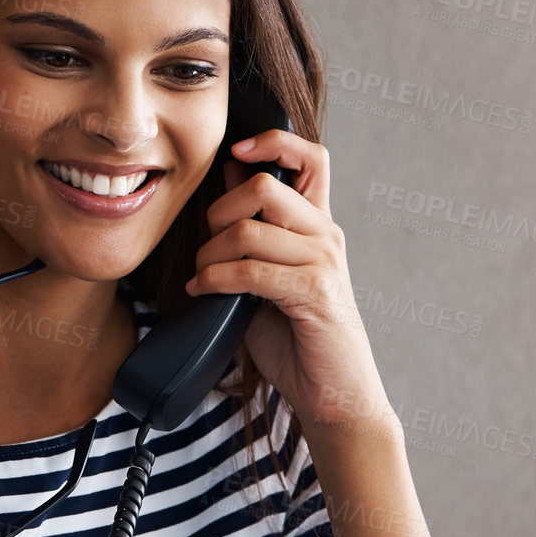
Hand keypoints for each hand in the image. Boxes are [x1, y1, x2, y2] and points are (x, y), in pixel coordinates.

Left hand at [185, 131, 395, 436]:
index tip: (236, 154)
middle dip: (218, 214)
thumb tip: (225, 180)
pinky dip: (216, 279)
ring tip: (203, 278)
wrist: (332, 394)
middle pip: (264, 187)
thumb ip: (251, 230)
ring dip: (211, 254)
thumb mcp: (266, 275)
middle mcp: (327, 236)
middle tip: (206, 251)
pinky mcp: (315, 293)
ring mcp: (325, 262)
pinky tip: (204, 292)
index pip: (311, 157)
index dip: (273, 142)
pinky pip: (251, 270)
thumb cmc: (295, 339)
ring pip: (250, 229)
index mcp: (319, 225)